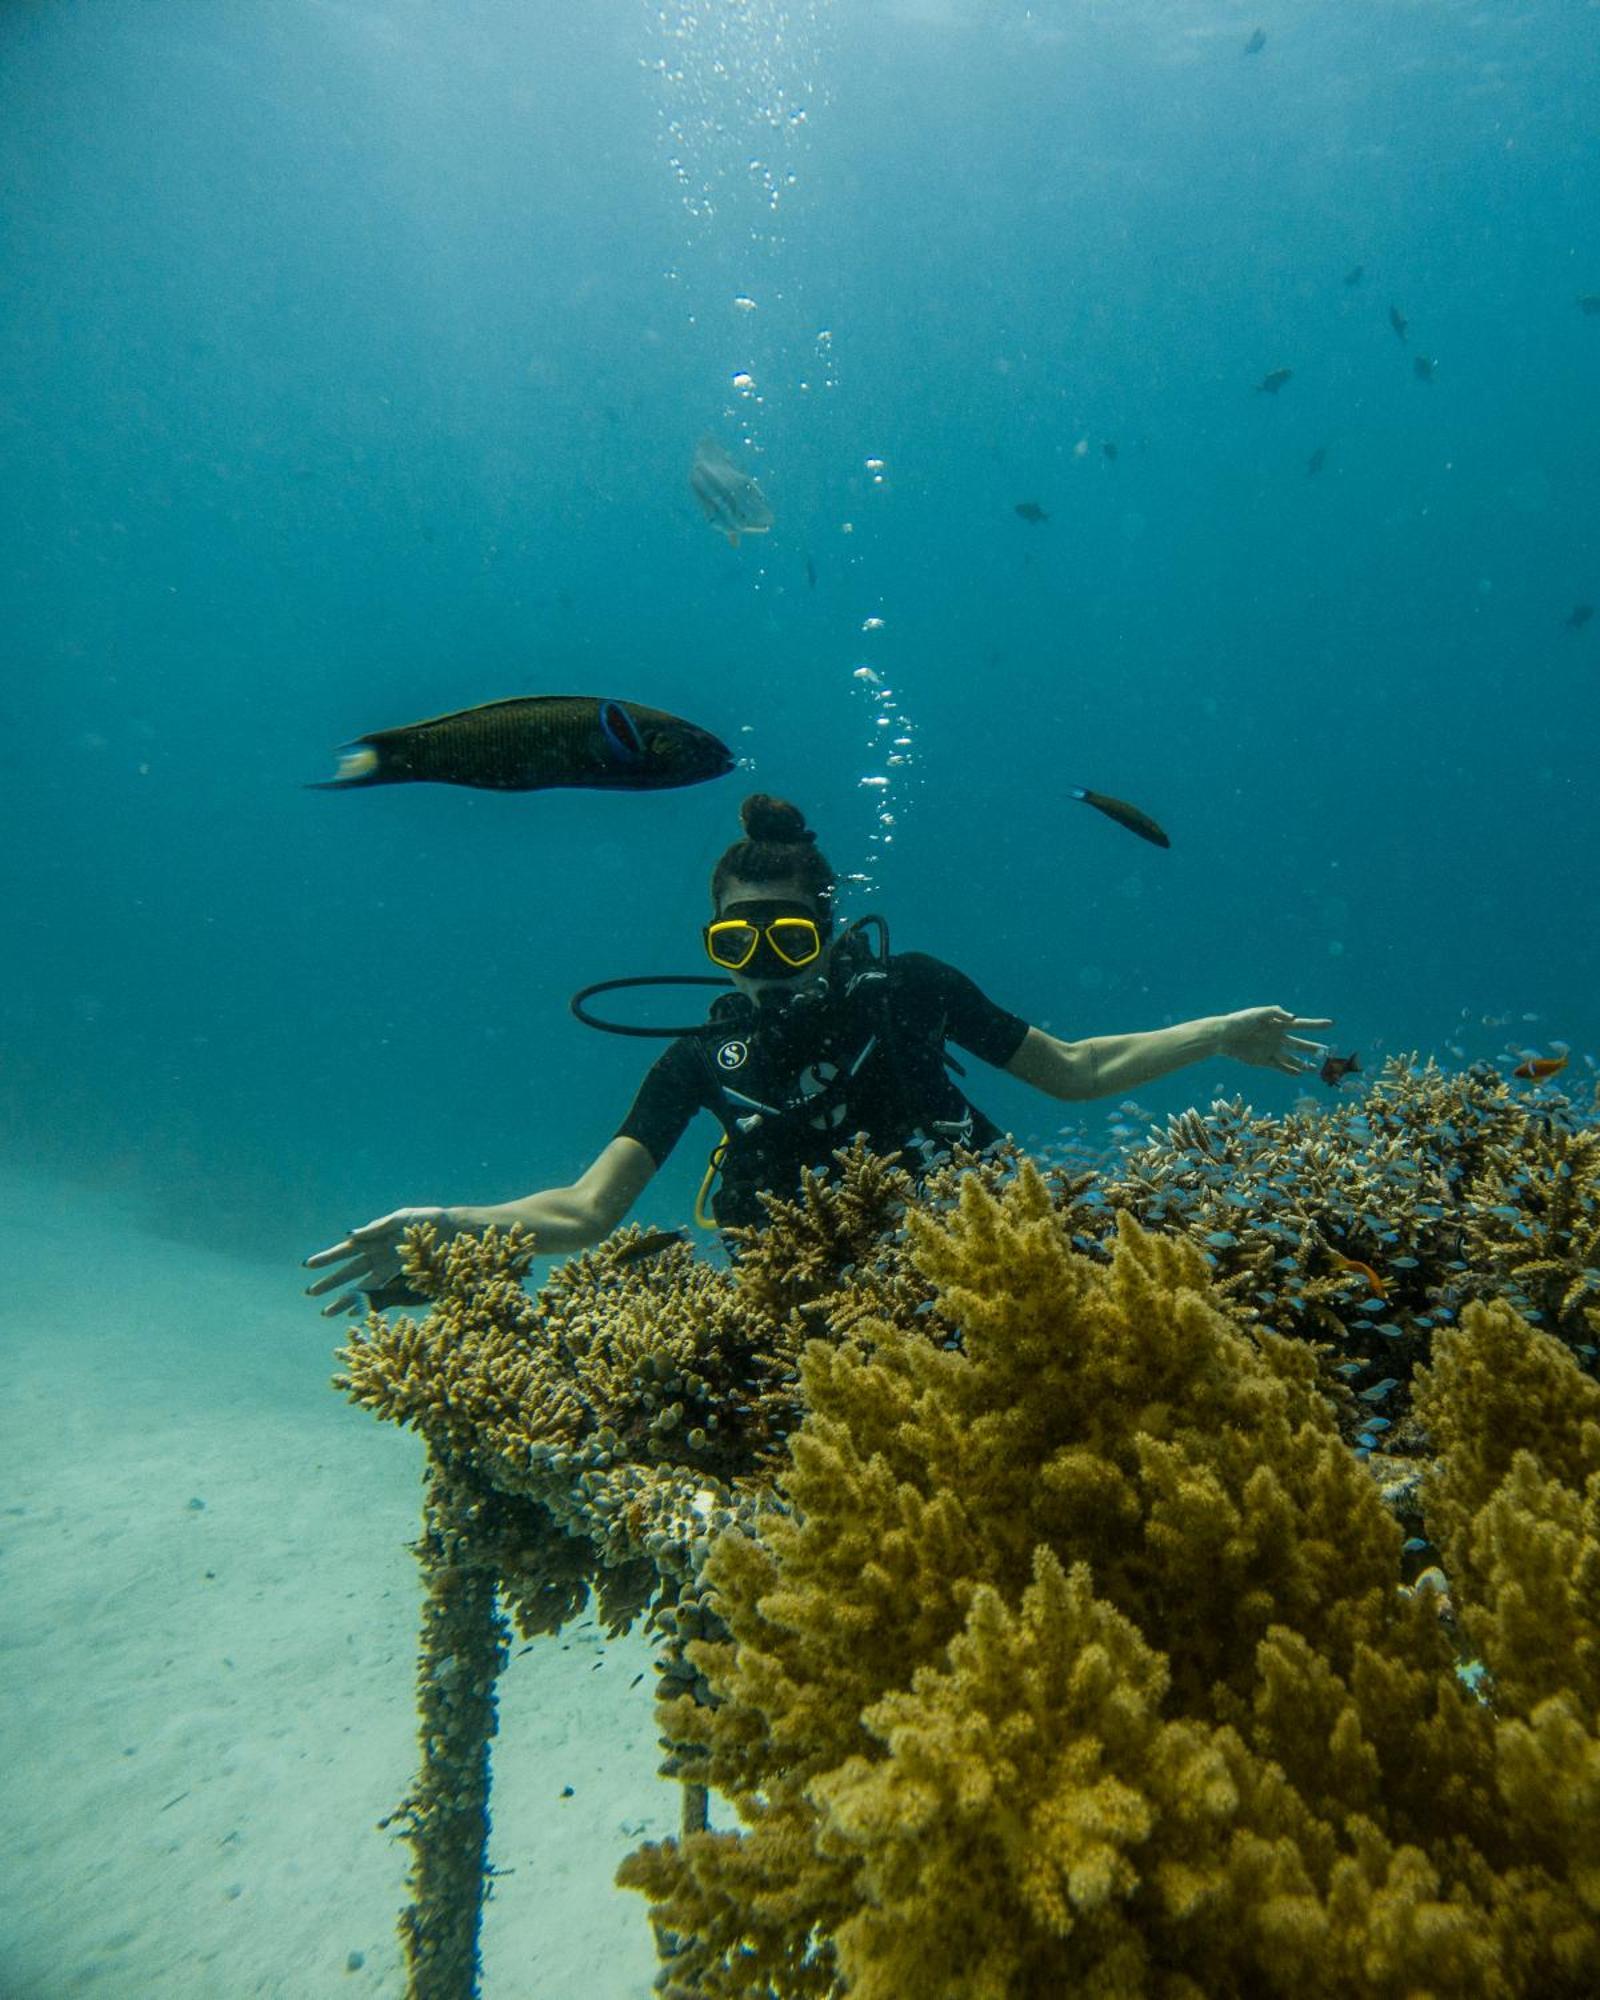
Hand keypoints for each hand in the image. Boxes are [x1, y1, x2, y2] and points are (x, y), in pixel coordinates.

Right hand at [303, 1206, 450, 1317]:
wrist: (453, 1232)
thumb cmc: (427, 1221)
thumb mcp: (402, 1219)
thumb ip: (377, 1228)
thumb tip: (350, 1235)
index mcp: (375, 1239)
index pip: (346, 1251)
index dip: (327, 1258)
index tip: (308, 1265)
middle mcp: (379, 1256)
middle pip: (349, 1272)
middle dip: (329, 1283)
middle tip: (310, 1293)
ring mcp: (389, 1270)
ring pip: (361, 1287)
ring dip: (344, 1300)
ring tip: (326, 1313)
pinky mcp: (402, 1280)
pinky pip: (381, 1294)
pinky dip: (367, 1304)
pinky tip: (355, 1314)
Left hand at [1216, 1007, 1331, 1076]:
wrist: (1223, 1036)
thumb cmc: (1240, 1021)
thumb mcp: (1257, 1013)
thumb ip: (1275, 1012)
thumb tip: (1293, 1017)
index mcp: (1279, 1024)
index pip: (1302, 1024)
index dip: (1317, 1024)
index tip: (1331, 1024)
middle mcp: (1278, 1037)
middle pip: (1301, 1044)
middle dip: (1314, 1048)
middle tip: (1327, 1052)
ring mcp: (1272, 1050)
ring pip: (1293, 1059)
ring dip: (1304, 1064)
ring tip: (1315, 1069)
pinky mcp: (1264, 1060)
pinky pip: (1280, 1067)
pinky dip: (1290, 1071)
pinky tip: (1299, 1074)